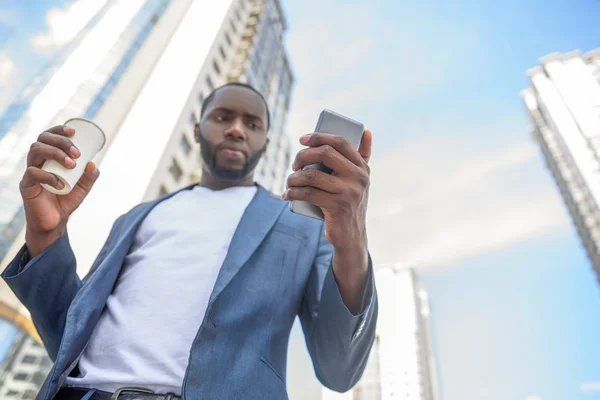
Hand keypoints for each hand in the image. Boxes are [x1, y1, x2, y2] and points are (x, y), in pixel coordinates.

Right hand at [20, 125, 99, 256]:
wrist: (54, 222)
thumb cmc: (66, 201)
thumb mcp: (82, 188)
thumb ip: (89, 177)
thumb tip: (93, 163)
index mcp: (48, 158)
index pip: (48, 136)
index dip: (58, 130)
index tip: (74, 131)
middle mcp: (37, 161)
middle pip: (41, 140)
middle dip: (60, 141)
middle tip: (77, 153)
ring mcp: (30, 172)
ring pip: (35, 151)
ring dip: (55, 154)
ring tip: (71, 165)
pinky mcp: (26, 185)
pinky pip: (33, 173)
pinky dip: (48, 176)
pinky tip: (60, 184)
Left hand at [284, 129, 371, 250]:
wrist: (351, 235)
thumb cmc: (349, 202)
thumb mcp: (360, 180)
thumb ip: (363, 157)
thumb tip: (366, 131)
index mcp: (362, 167)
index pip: (341, 142)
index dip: (319, 137)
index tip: (302, 139)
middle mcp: (359, 177)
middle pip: (325, 154)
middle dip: (303, 156)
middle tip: (294, 165)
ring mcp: (349, 192)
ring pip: (312, 176)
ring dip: (294, 178)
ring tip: (288, 182)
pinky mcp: (337, 207)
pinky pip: (308, 194)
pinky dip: (293, 193)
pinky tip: (287, 194)